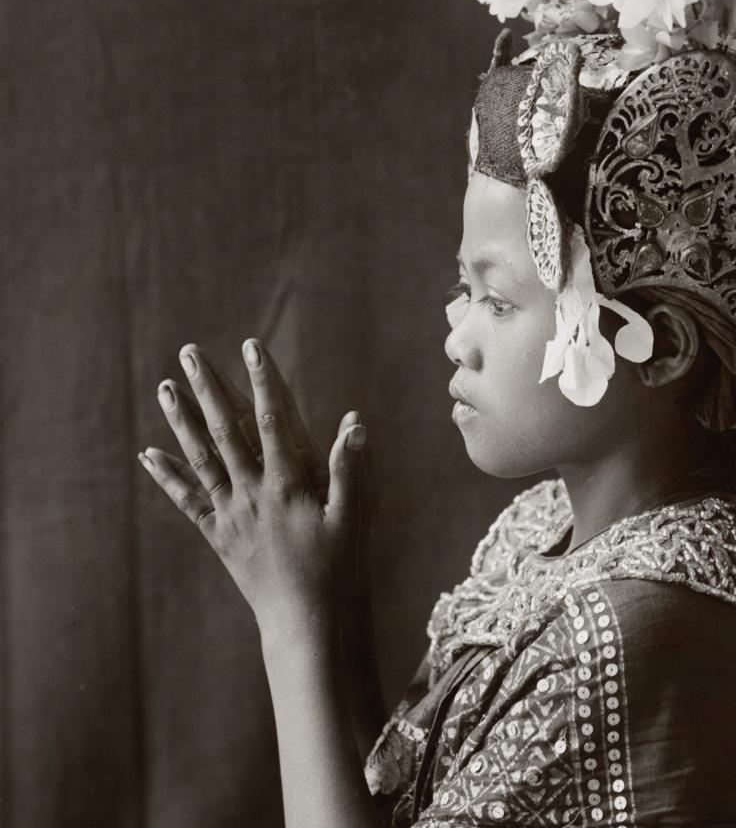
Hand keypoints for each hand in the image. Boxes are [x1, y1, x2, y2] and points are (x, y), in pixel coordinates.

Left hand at [139, 339, 368, 640]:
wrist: (305, 622)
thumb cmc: (337, 569)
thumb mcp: (354, 518)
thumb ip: (351, 469)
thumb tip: (354, 422)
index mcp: (287, 485)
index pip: (271, 420)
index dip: (263, 381)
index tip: (252, 347)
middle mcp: (252, 493)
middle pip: (224, 430)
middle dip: (208, 388)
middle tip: (189, 353)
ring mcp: (231, 513)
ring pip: (200, 458)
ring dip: (180, 420)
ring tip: (164, 387)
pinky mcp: (219, 534)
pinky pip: (187, 500)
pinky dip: (167, 475)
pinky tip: (148, 453)